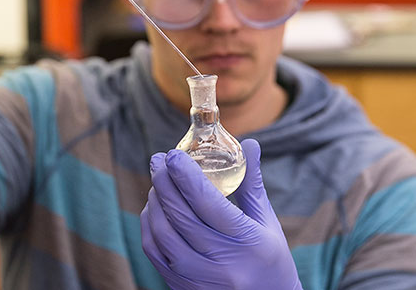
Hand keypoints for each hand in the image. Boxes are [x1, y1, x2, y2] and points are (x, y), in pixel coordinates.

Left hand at [141, 139, 302, 289]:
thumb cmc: (269, 259)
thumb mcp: (267, 221)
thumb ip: (252, 182)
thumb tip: (251, 143)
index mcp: (247, 242)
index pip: (208, 202)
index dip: (185, 175)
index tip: (174, 154)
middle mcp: (222, 264)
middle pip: (181, 215)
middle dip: (164, 181)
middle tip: (158, 160)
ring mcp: (199, 280)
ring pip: (163, 233)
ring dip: (155, 201)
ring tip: (158, 182)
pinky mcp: (182, 288)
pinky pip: (155, 252)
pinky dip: (149, 224)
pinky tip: (154, 208)